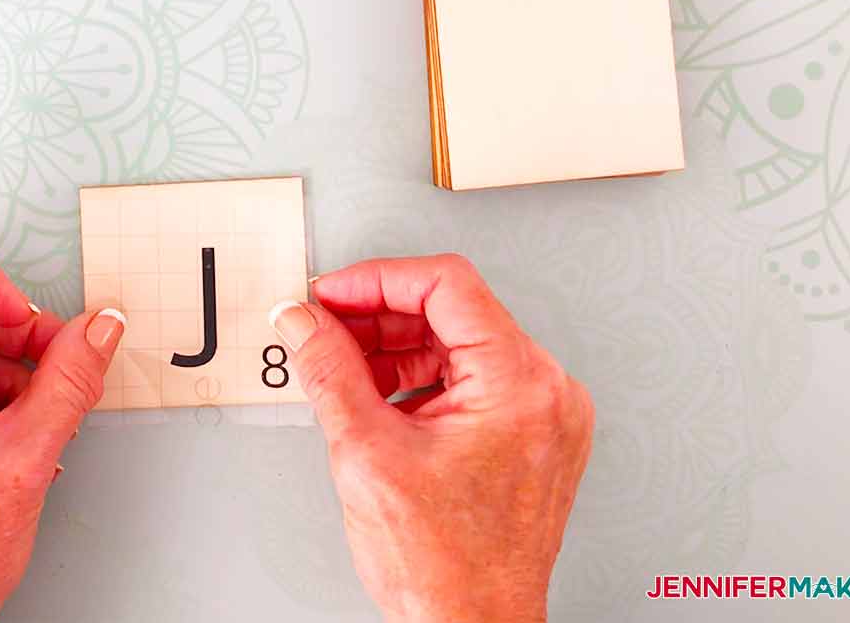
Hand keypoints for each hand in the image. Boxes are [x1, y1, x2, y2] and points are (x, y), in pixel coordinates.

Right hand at [269, 254, 592, 622]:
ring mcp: (541, 414)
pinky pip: (470, 380)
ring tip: (340, 367)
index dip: (377, 279)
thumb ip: (329, 371)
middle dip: (378, 316)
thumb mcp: (365, 452)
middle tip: (323, 326)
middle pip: (453, 312)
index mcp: (520, 385)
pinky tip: (373, 396)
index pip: (447, 285)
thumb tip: (305, 322)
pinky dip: (419, 379)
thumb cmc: (444, 569)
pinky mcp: (528, 435)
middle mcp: (545, 391)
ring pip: (459, 345)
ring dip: (394, 349)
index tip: (333, 293)